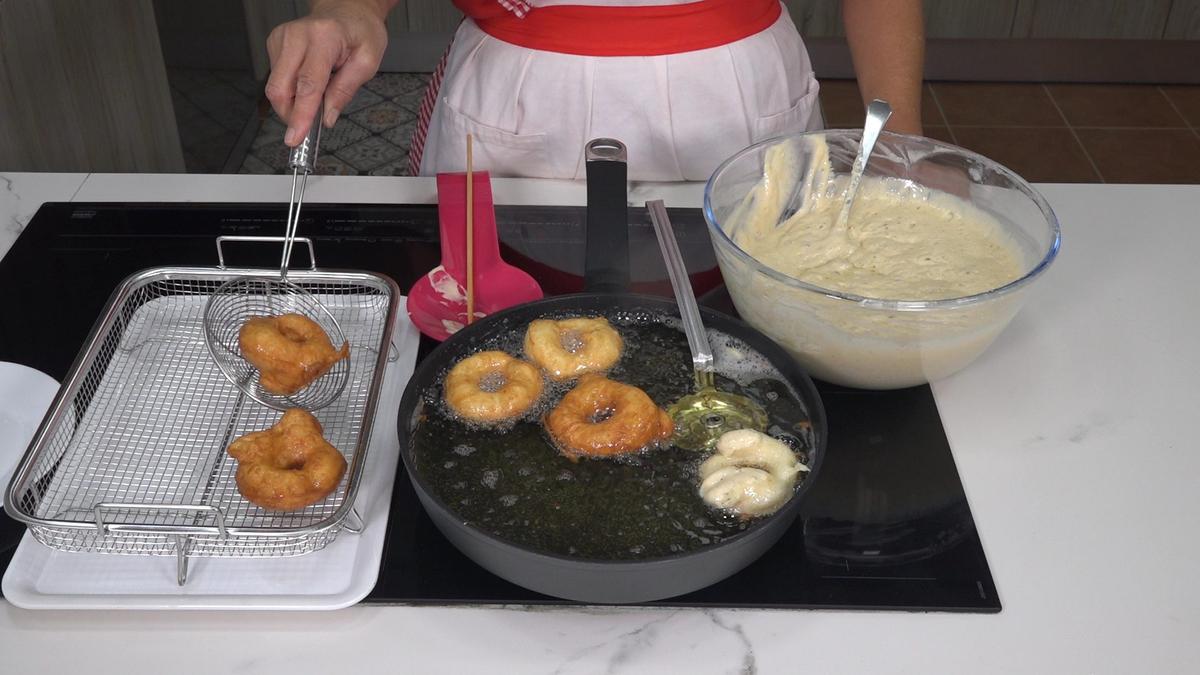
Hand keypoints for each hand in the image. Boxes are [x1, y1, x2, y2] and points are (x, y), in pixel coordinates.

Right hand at [265, 0, 390, 144]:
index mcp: (324, 37)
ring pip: (275, 85)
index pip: (308, 84)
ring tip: (316, 95)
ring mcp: (282, 37)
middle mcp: (297, 35)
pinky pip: (276, 77)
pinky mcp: (274, 43)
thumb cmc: (360, 32)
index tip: (296, 136)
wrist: (346, 10)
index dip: (300, 114)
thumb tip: (327, 116)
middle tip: (307, 125)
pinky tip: (306, 81)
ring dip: (292, 102)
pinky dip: (290, 89)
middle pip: (280, 87)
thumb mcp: (367, 61)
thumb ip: (345, 90)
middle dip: (290, 114)